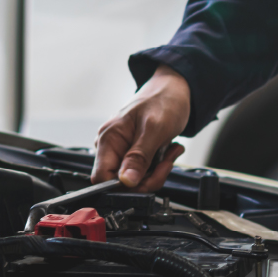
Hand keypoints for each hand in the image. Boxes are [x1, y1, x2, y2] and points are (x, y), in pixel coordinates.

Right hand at [92, 63, 190, 190]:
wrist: (175, 90)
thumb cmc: (163, 101)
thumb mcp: (154, 129)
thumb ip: (139, 156)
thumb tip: (126, 181)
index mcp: (109, 138)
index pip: (102, 177)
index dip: (123, 186)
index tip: (145, 181)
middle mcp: (112, 146)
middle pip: (121, 182)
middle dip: (147, 178)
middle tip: (166, 162)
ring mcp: (123, 151)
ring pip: (135, 180)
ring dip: (157, 172)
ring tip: (170, 152)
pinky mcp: (135, 154)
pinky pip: (144, 173)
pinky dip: (159, 167)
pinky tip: (168, 152)